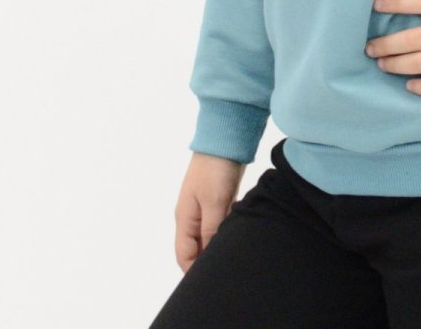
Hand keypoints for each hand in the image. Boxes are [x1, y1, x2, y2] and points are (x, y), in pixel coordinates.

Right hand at [173, 152, 245, 272]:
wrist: (224, 138)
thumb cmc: (215, 170)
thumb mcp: (214, 202)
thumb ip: (211, 230)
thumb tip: (209, 256)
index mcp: (184, 219)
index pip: (184, 256)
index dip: (194, 272)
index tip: (211, 282)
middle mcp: (191, 216)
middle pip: (195, 249)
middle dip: (207, 262)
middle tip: (225, 270)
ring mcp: (204, 208)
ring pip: (208, 237)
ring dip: (218, 246)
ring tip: (232, 257)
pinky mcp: (217, 200)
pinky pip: (218, 225)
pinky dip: (225, 232)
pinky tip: (237, 235)